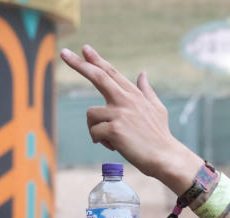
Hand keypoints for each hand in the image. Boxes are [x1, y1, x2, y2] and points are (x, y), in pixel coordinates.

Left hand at [59, 46, 201, 193]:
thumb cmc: (160, 136)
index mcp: (134, 95)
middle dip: (79, 64)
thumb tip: (143, 73)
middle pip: (99, 77)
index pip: (112, 73)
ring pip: (91, 114)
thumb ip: (146, 91)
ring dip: (96, 128)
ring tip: (111, 139)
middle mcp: (126, 100)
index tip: (84, 48)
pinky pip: (94, 133)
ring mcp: (120, 114)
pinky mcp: (114, 129)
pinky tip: (114, 146)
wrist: (166, 157)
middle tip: (63, 53)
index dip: (97, 60)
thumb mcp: (157, 109)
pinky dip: (100, 141)